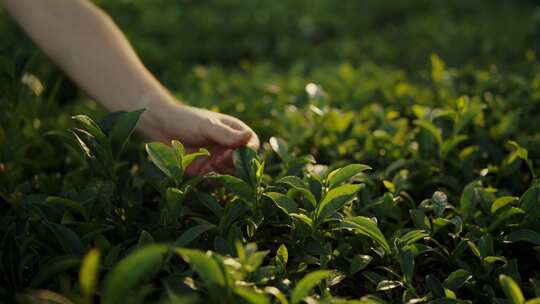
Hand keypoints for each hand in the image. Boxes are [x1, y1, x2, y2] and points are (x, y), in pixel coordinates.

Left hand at [138, 102, 259, 175]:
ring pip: (233, 174)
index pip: (252, 143)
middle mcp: (230, 147)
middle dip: (234, 165)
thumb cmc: (185, 120)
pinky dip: (213, 180)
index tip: (230, 152)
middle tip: (217, 161)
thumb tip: (247, 137)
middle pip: (245, 163)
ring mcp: (220, 160)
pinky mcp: (208, 171)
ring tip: (209, 166)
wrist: (160, 128)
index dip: (246, 151)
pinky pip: (218, 181)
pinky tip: (203, 173)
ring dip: (224, 174)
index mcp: (235, 131)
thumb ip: (225, 133)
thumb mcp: (206, 125)